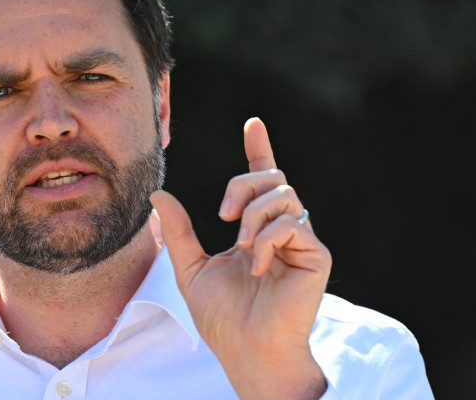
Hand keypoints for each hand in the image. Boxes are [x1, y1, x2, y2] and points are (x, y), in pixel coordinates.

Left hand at [150, 118, 330, 399]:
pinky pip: (293, 224)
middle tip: (222, 217)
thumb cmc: (223, 317)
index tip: (252, 123)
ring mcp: (302, 243)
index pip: (261, 181)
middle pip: (273, 178)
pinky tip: (256, 266)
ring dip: (253, 215)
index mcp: (257, 229)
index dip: (259, 149)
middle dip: (243, 185)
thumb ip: (179, 232)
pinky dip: (267, 239)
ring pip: (284, 195)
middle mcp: (283, 230)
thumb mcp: (191, 268)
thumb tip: (158, 195)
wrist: (245, 350)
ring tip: (240, 246)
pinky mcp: (317, 256)